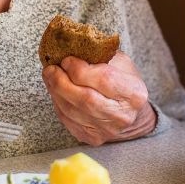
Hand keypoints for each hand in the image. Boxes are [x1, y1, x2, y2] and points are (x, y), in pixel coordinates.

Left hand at [42, 52, 156, 145]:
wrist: (129, 113)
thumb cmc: (122, 82)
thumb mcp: (120, 63)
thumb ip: (100, 54)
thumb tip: (71, 46)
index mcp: (134, 94)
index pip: (104, 80)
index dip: (81, 69)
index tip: (67, 60)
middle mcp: (122, 115)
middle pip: (85, 99)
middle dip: (62, 81)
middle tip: (51, 69)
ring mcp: (107, 130)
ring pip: (72, 111)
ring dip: (56, 91)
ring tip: (50, 76)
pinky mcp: (92, 138)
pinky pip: (67, 120)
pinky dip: (58, 103)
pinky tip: (56, 91)